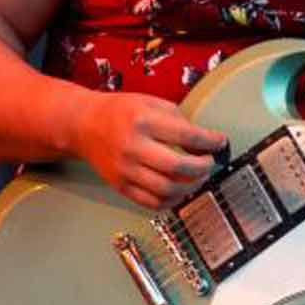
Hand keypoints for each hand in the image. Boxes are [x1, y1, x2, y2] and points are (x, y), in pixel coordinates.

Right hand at [74, 92, 226, 208]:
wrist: (84, 125)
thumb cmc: (120, 112)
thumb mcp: (150, 101)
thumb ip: (177, 119)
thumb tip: (204, 140)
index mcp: (143, 120)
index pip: (186, 135)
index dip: (210, 141)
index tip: (220, 142)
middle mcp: (133, 146)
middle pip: (177, 166)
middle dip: (202, 167)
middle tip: (209, 163)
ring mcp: (125, 169)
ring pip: (167, 189)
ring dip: (190, 186)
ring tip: (197, 177)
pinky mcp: (120, 186)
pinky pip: (152, 203)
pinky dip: (172, 201)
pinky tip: (180, 190)